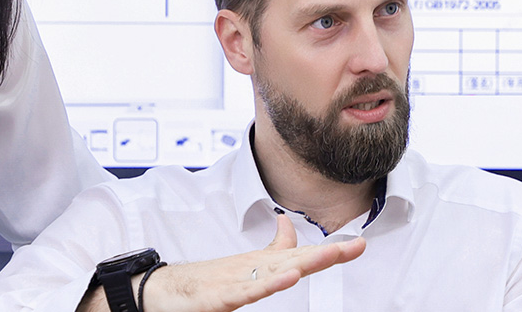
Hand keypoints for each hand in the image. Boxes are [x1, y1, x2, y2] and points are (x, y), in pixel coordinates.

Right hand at [77, 216, 365, 311]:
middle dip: (325, 253)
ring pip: (271, 273)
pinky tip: (282, 278)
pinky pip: (242, 292)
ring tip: (326, 257)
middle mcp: (251, 270)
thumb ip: (271, 250)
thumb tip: (290, 224)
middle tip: (354, 246)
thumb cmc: (204, 279)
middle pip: (293, 260)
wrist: (160, 292)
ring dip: (300, 264)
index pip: (302, 257)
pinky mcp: (215, 297)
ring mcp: (233, 282)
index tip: (360, 244)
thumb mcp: (245, 268)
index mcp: (260, 267)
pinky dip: (262, 285)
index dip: (331, 251)